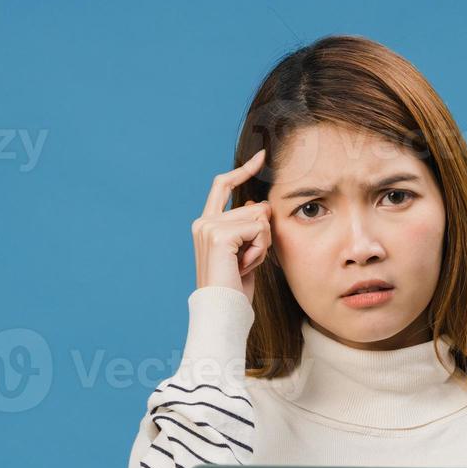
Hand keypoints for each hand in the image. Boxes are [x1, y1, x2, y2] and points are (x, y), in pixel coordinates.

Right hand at [192, 148, 273, 301]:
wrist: (222, 310)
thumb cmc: (234, 288)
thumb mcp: (245, 253)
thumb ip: (248, 227)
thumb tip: (260, 205)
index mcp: (205, 224)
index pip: (222, 185)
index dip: (243, 170)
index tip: (261, 156)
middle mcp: (203, 222)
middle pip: (254, 208)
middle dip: (263, 235)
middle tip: (248, 261)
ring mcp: (209, 227)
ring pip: (260, 219)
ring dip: (263, 245)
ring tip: (245, 265)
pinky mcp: (219, 235)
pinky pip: (259, 230)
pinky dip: (260, 249)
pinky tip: (246, 266)